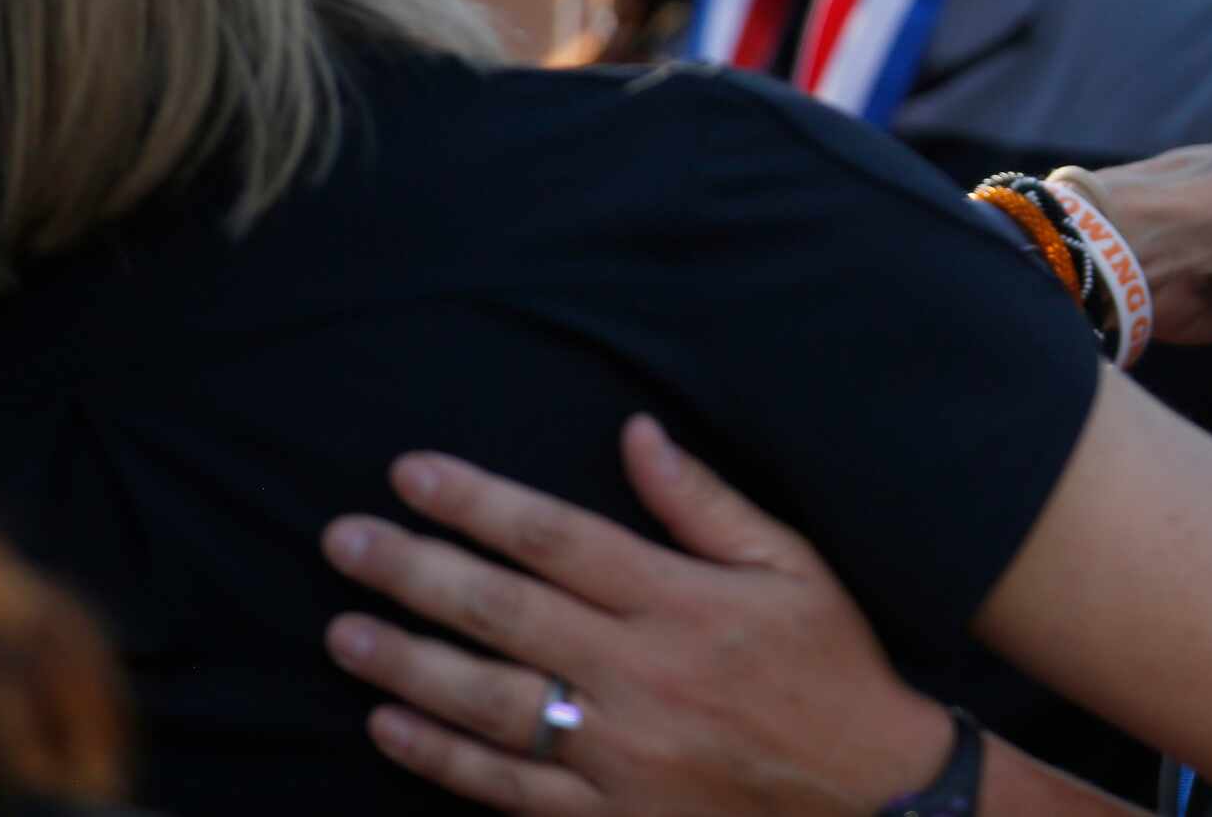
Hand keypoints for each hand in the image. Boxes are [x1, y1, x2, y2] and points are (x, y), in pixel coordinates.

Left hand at [321, 416, 947, 815]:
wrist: (869, 798)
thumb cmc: (831, 664)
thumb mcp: (791, 566)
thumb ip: (705, 502)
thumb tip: (636, 432)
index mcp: (682, 602)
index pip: (557, 538)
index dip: (477, 502)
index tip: (410, 474)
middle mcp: (640, 675)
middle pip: (503, 613)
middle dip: (413, 572)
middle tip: (343, 542)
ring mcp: (619, 754)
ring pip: (487, 703)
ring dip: (405, 664)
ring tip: (342, 631)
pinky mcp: (611, 816)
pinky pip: (506, 787)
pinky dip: (440, 757)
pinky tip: (389, 725)